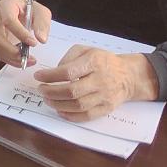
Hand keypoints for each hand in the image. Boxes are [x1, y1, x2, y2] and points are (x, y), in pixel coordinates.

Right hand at [0, 0, 50, 66]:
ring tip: (27, 61)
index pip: (9, 20)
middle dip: (10, 50)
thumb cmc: (28, 9)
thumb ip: (42, 23)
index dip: (20, 33)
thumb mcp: (40, 11)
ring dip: (10, 57)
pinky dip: (10, 60)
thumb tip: (41, 39)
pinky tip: (22, 61)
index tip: (33, 43)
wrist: (18, 8)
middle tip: (26, 57)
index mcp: (6, 6)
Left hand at [33, 48, 159, 121]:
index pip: (68, 72)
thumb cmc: (102, 61)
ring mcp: (104, 96)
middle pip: (72, 91)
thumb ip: (68, 58)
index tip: (38, 76)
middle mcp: (100, 80)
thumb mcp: (85, 50)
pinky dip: (70, 115)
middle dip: (52, 92)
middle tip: (41, 90)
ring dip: (58, 104)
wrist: (128, 76)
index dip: (50, 76)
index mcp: (94, 62)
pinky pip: (86, 116)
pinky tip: (60, 110)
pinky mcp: (106, 109)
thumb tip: (54, 72)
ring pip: (78, 105)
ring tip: (47, 99)